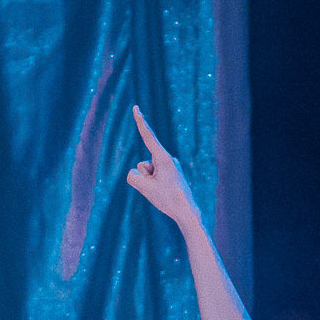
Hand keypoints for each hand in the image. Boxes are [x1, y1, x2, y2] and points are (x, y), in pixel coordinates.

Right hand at [126, 106, 199, 226]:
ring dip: (149, 183)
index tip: (136, 108)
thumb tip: (137, 173)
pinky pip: (152, 178)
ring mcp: (169, 166)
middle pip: (142, 166)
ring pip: (146, 173)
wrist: (186, 211)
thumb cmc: (167, 199)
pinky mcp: (169, 173)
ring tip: (162, 192)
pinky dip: (153, 185)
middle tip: (159, 190)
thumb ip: (132, 176)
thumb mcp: (144, 188)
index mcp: (163, 158)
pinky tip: (165, 193)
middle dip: (144, 178)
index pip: (148, 136)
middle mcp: (167, 158)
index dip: (140, 121)